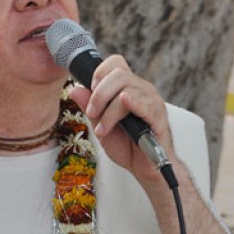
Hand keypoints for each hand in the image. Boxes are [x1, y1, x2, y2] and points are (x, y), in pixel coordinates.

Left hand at [69, 56, 173, 182]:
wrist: (146, 168)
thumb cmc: (128, 147)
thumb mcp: (101, 126)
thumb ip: (90, 108)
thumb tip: (75, 88)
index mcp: (128, 88)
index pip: (115, 64)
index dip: (99, 73)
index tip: (89, 91)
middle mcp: (141, 90)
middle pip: (118, 73)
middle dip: (99, 94)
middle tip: (91, 113)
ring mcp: (151, 101)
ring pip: (126, 88)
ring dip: (108, 110)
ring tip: (103, 130)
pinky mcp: (158, 115)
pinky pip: (143, 102)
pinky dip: (128, 105)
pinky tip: (121, 110)